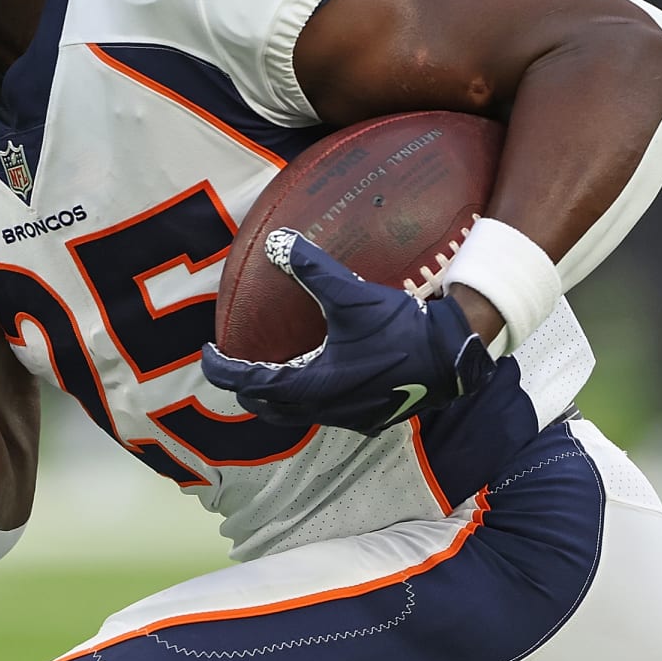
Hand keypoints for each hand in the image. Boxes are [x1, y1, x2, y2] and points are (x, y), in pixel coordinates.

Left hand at [200, 229, 495, 436]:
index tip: (209, 353)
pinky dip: (306, 399)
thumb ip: (312, 268)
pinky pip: (323, 414)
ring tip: (270, 368)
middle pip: (267, 408)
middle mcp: (325, 409)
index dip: (222, 369)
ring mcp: (348, 419)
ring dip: (276, 396)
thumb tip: (278, 242)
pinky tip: (317, 375)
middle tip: (235, 362)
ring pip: (295, 415)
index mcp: (312, 385)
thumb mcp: (352, 294)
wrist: (452, 357)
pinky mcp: (368, 419)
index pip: (250, 383)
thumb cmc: (400, 329)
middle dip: (245, 387)